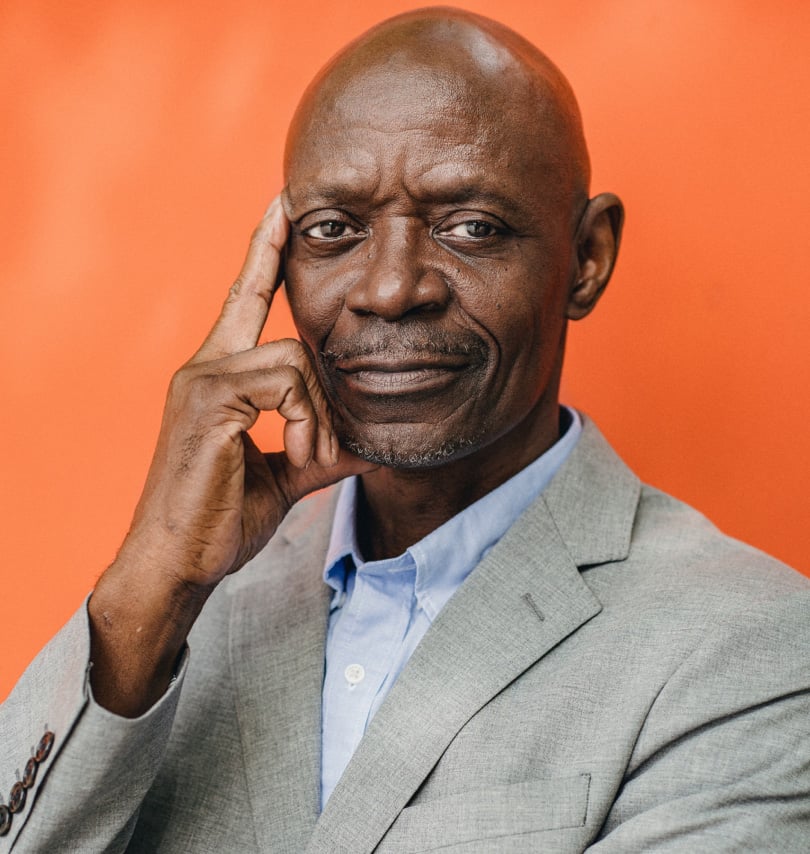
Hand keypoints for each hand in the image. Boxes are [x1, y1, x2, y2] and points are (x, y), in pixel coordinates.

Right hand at [125, 195, 371, 588]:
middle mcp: (205, 365)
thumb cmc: (222, 517)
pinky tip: (300, 454)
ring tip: (312, 457)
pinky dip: (307, 420)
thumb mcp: (287, 474)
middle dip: (322, 387)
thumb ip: (322, 446)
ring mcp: (202, 378)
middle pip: (284, 327)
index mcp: (221, 375)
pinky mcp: (209, 399)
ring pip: (294, 356)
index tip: (285, 207)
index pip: (246, 295)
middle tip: (325, 446)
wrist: (179, 563)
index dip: (267, 250)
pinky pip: (285, 381)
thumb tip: (370, 441)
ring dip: (318, 414)